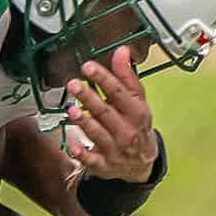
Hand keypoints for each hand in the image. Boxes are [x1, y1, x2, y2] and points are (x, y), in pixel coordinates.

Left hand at [64, 46, 158, 181]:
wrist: (142, 162)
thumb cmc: (136, 125)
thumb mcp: (137, 100)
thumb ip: (126, 76)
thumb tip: (121, 50)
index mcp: (136, 112)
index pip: (119, 92)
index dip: (103, 79)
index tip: (88, 67)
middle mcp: (126, 130)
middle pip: (105, 112)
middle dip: (89, 98)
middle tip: (73, 84)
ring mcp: (115, 149)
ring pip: (97, 133)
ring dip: (84, 122)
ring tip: (72, 110)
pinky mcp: (104, 164)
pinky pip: (91, 160)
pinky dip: (82, 153)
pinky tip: (72, 145)